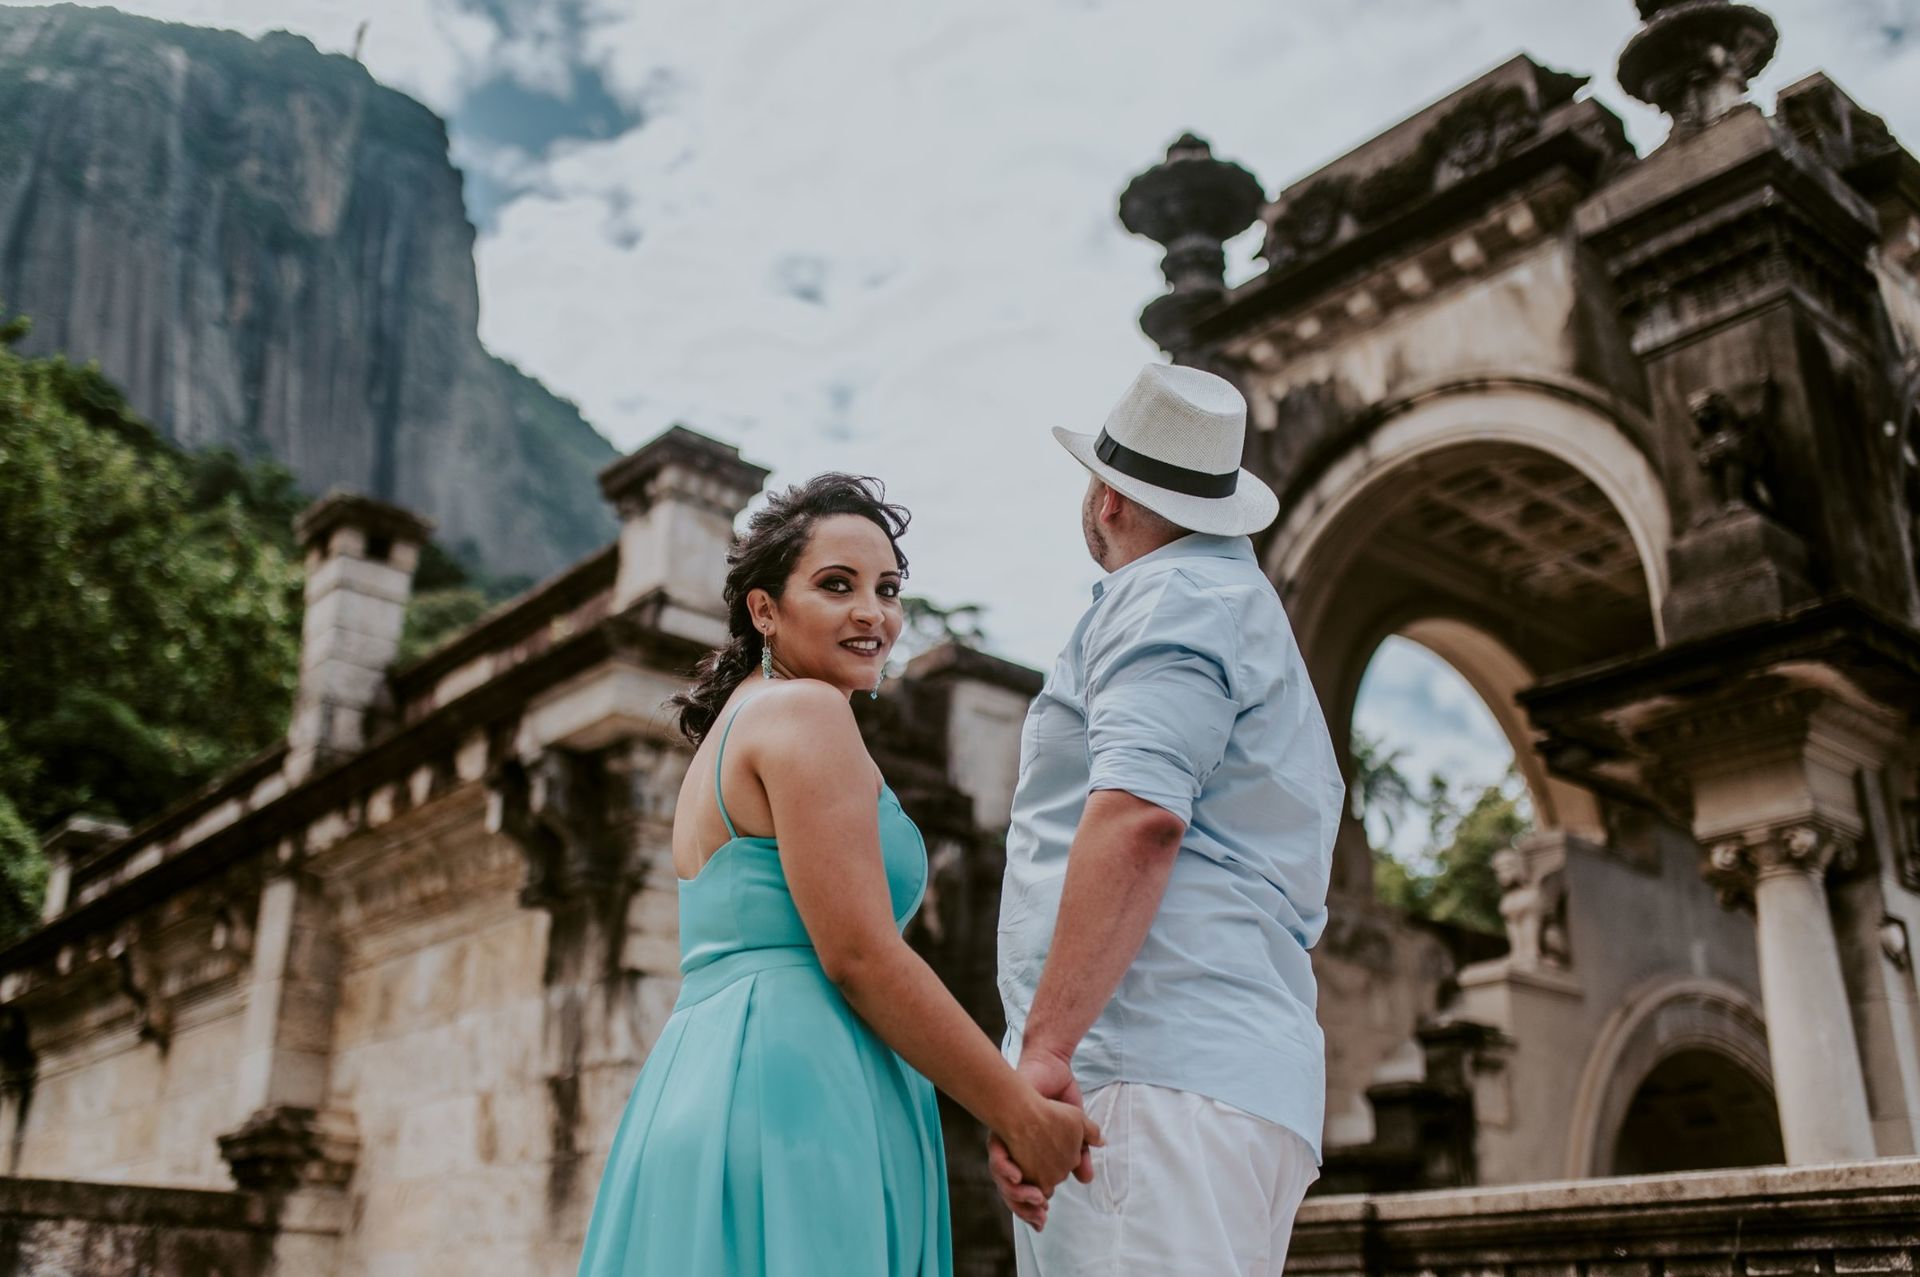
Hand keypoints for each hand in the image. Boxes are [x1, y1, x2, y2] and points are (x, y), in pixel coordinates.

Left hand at [989, 1049, 1098, 1229]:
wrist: (1049, 1070)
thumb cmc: (1061, 1101)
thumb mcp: (1077, 1132)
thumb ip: (1081, 1155)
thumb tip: (1086, 1180)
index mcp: (1030, 1159)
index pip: (1027, 1193)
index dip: (1033, 1209)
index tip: (1043, 1219)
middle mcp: (1014, 1153)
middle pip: (1012, 1192)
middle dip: (1024, 1207)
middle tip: (1039, 1216)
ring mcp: (1007, 1142)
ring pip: (1002, 1178)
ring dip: (1015, 1193)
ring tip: (1032, 1198)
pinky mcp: (1000, 1130)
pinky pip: (996, 1155)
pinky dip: (1004, 1168)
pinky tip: (1017, 1176)